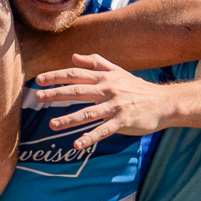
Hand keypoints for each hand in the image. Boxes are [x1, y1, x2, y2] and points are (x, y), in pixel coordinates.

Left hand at [33, 54, 174, 150]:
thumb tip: (74, 56)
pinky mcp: (123, 122)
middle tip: (38, 96)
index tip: (39, 79)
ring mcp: (115, 107)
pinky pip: (103, 131)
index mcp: (104, 78)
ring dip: (69, 119)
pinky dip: (90, 138)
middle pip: (77, 91)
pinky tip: (77, 144)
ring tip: (52, 125)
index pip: (76, 74)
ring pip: (88, 113)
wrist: (162, 102)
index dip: (57, 76)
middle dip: (56, 94)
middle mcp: (108, 90)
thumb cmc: (137, 89)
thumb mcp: (117, 72)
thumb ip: (96, 63)